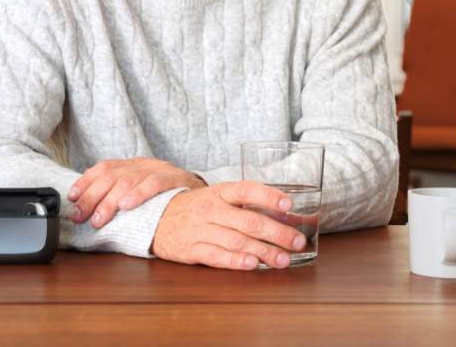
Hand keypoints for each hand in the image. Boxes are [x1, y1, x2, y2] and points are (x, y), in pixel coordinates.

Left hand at [67, 157, 207, 228]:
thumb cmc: (167, 197)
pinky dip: (138, 194)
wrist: (204, 194)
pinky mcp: (175, 178)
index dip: (85, 182)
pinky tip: (127, 205)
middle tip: (80, 216)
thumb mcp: (141, 191)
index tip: (71, 197)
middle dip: (91, 197)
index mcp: (132, 165)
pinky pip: (154, 183)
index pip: (103, 168)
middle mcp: (143, 164)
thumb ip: (119, 195)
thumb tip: (87, 209)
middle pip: (110, 176)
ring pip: (128, 181)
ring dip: (109, 202)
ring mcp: (159, 169)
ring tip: (99, 219)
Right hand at [153, 181, 306, 269]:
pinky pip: (217, 256)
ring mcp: (200, 229)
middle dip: (278, 233)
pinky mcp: (191, 249)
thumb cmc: (197, 208)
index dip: (269, 197)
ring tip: (283, 259)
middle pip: (249, 221)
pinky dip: (236, 262)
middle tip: (297, 242)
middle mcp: (211, 209)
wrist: (157, 218)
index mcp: (220, 192)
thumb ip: (247, 205)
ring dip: (264, 252)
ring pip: (237, 241)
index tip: (289, 206)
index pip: (247, 190)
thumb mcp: (218, 198)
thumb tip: (285, 216)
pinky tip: (253, 265)